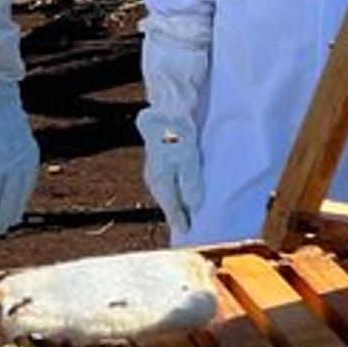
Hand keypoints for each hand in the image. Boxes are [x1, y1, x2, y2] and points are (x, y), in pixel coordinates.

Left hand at [0, 82, 38, 233]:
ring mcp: (24, 152)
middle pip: (8, 197)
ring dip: (16, 207)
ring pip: (23, 188)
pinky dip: (25, 190)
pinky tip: (20, 198)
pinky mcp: (31, 147)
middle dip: (1, 216)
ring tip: (9, 221)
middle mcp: (10, 158)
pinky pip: (30, 175)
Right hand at [137, 110, 204, 235]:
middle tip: (190, 229)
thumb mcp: (188, 160)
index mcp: (160, 182)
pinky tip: (184, 193)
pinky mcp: (160, 163)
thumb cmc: (177, 136)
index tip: (189, 233)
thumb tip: (192, 207)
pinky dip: (176, 192)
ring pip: (168, 194)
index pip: (172, 209)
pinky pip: (168, 184)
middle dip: (178, 215)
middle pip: (168, 203)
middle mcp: (155, 180)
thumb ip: (190, 184)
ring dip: (177, 204)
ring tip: (189, 214)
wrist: (167, 112)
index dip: (180, 222)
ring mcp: (155, 171)